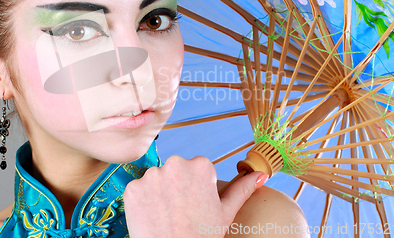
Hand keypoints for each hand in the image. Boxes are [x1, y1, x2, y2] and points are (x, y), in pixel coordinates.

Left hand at [123, 155, 267, 236]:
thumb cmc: (202, 236)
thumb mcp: (225, 213)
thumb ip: (241, 189)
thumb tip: (261, 174)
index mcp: (200, 165)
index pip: (197, 168)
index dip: (197, 188)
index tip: (196, 204)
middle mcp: (175, 163)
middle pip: (176, 170)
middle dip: (178, 186)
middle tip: (182, 211)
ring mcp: (151, 175)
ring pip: (157, 178)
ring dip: (160, 192)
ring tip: (167, 215)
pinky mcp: (132, 187)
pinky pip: (139, 189)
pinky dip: (143, 201)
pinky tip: (152, 216)